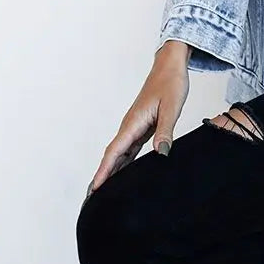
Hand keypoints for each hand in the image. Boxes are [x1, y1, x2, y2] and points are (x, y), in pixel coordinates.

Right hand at [82, 42, 189, 205]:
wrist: (170, 66)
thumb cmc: (171, 83)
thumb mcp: (171, 108)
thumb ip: (165, 131)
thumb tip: (161, 154)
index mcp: (134, 122)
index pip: (115, 151)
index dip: (104, 171)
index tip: (94, 188)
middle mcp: (130, 125)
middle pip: (112, 155)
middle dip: (102, 176)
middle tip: (92, 198)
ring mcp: (134, 126)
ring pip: (120, 153)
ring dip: (111, 170)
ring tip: (103, 191)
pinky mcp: (141, 126)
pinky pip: (129, 148)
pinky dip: (124, 161)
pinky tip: (124, 173)